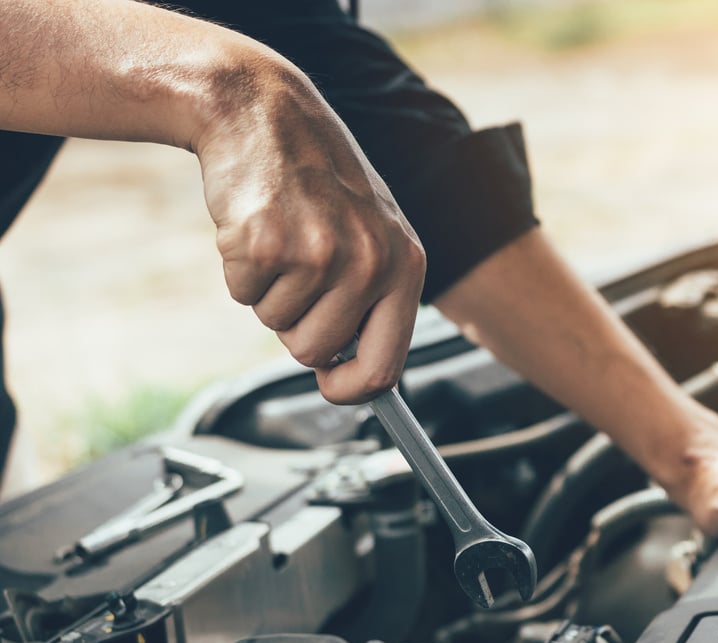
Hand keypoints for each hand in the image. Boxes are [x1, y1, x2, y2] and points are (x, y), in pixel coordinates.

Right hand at [194, 66, 424, 404]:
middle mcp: (370, 262)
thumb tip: (359, 375)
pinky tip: (256, 223)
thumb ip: (375, 298)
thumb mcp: (373, 232)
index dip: (352, 387)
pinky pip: (243, 293)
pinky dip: (240, 268)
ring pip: (276, 324)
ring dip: (269, 290)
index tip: (332, 385)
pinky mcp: (267, 244)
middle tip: (298, 266)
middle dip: (296, 323)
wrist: (264, 109)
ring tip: (282, 235)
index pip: (386, 365)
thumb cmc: (318, 178)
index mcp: (406, 264)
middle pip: (315, 352)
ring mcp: (319, 253)